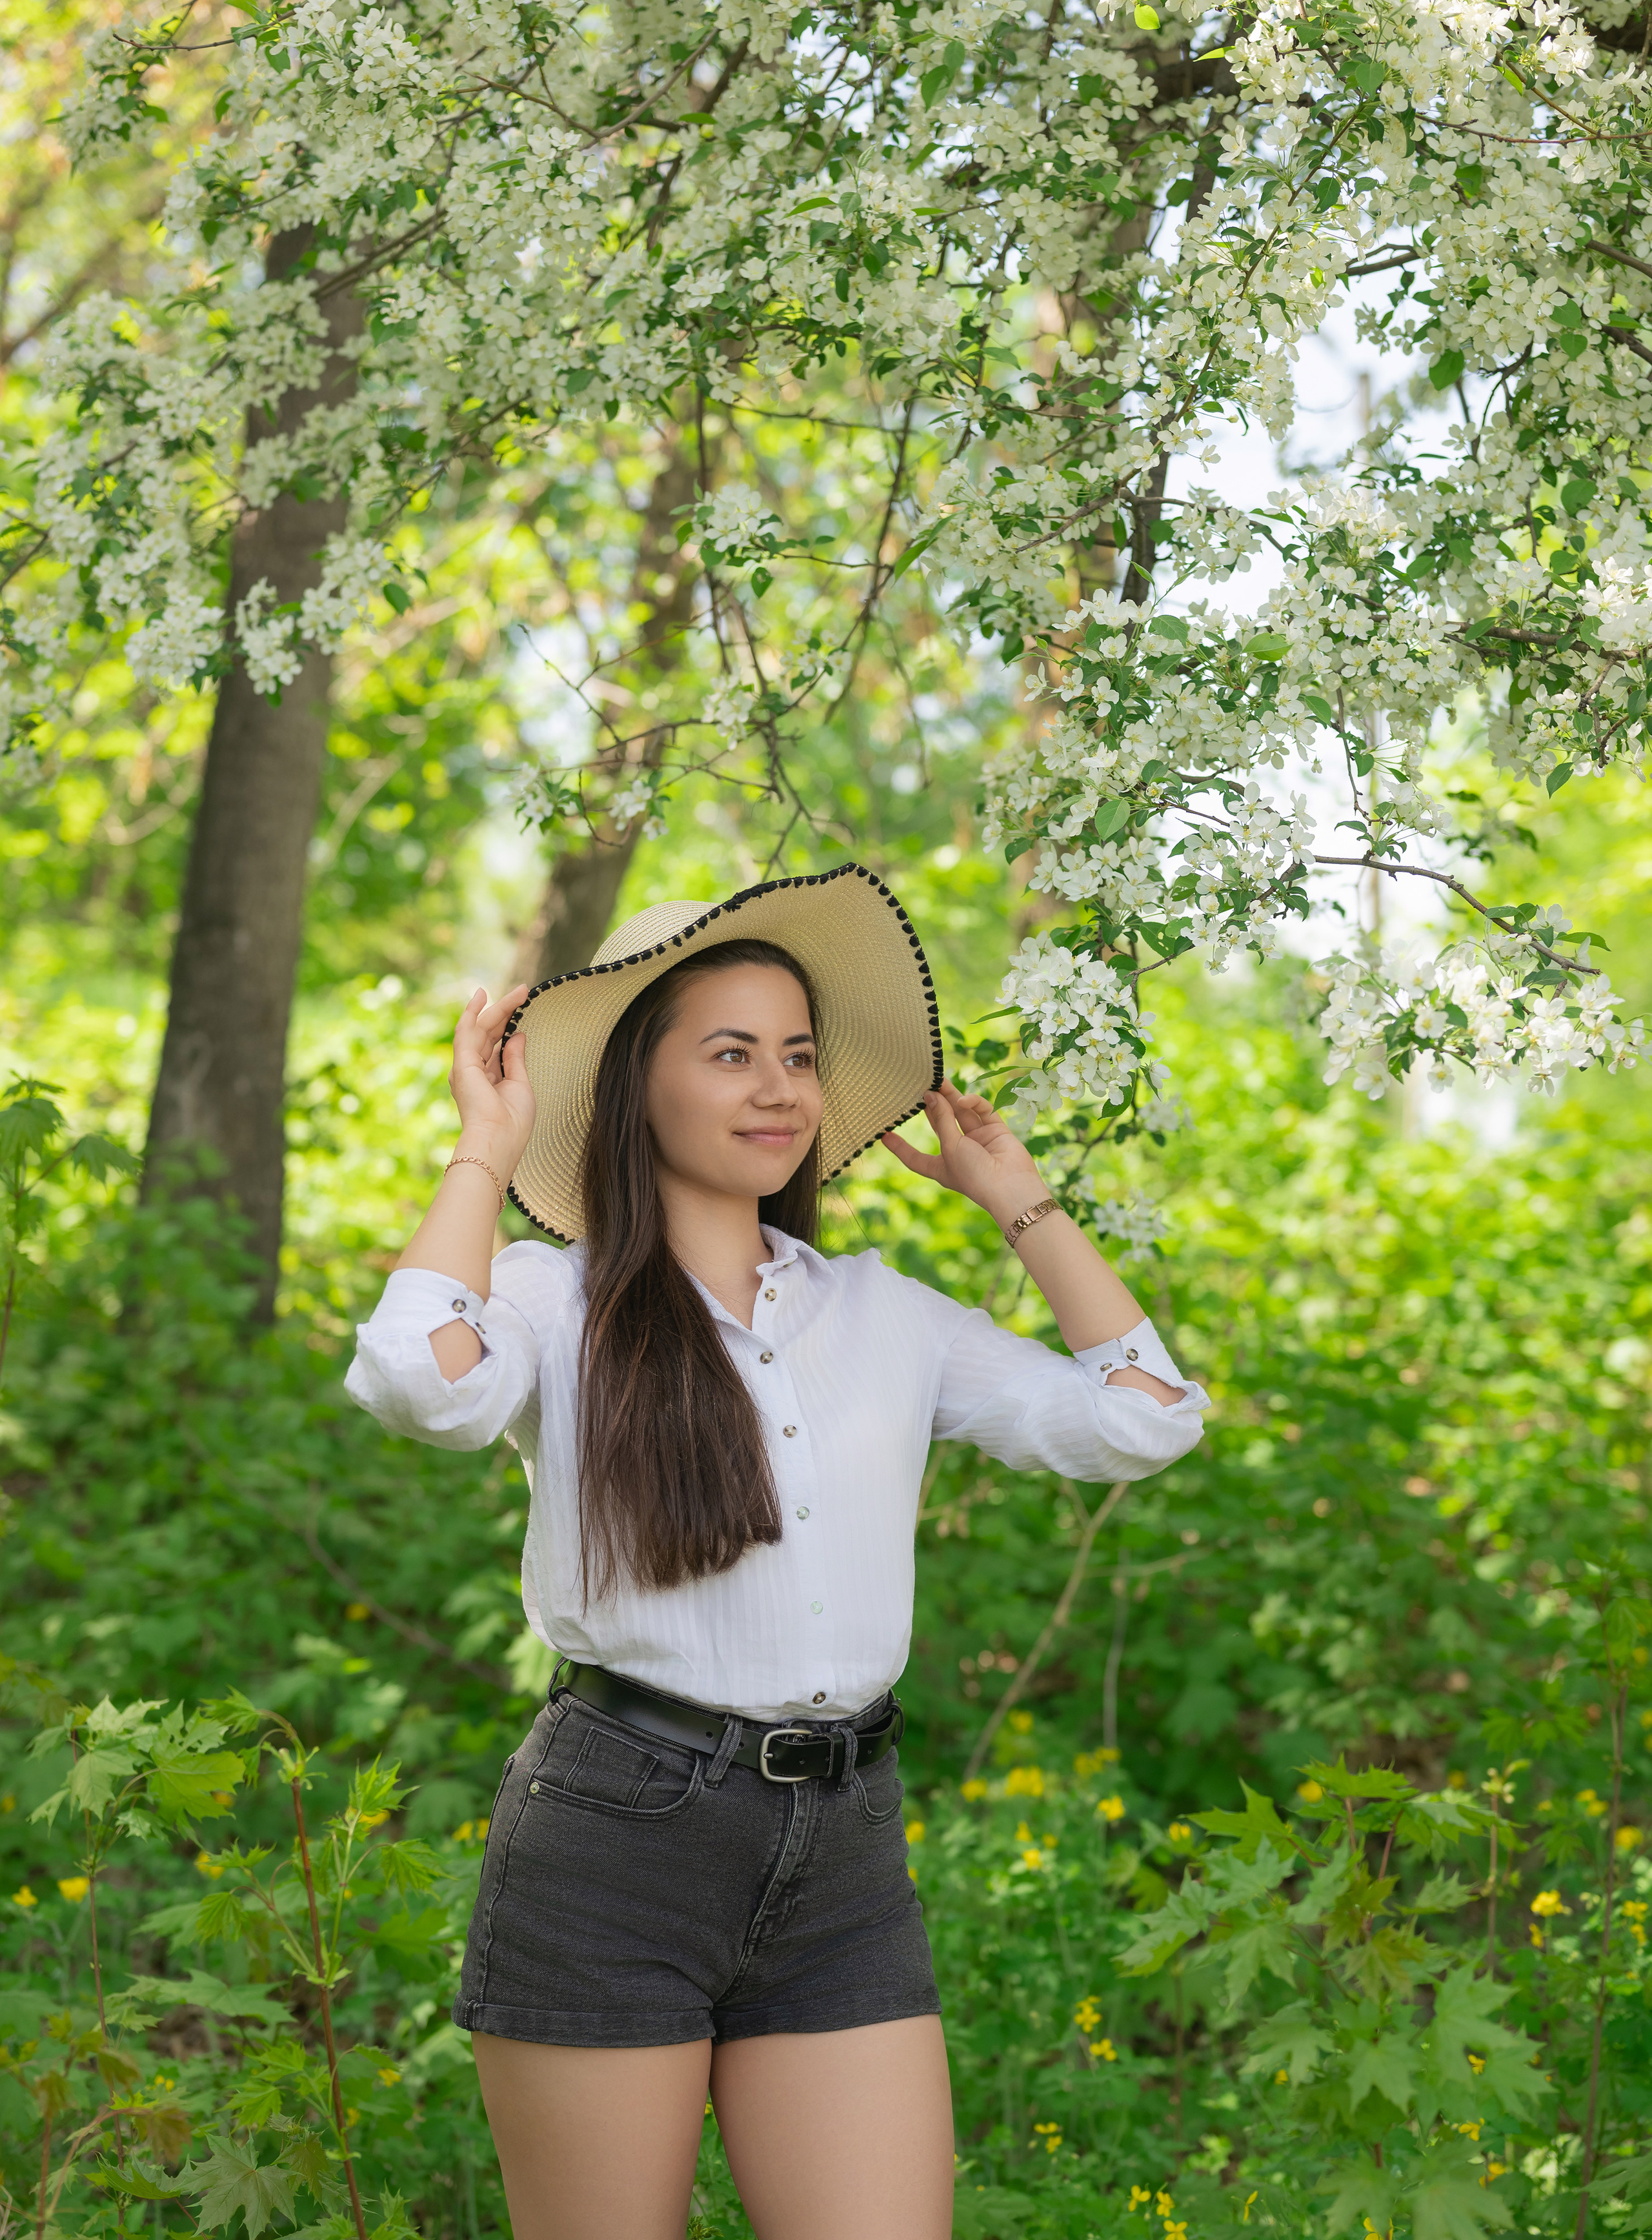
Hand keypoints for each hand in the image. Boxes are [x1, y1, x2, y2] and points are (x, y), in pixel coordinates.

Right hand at [448, 984, 534, 1174]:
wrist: (499, 1140)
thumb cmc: (512, 1122)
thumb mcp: (520, 1084)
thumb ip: (515, 1058)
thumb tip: (518, 1034)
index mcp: (487, 1079)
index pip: (496, 1044)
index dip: (507, 1023)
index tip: (521, 1005)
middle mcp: (474, 1071)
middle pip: (490, 1033)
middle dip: (506, 1010)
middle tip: (523, 990)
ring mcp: (466, 1067)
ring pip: (481, 1028)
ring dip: (498, 1007)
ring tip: (518, 990)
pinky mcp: (463, 1064)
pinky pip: (465, 1032)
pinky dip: (472, 1013)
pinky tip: (480, 997)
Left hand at [880, 1079, 1048, 1230]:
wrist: (1011, 1185)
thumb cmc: (974, 1174)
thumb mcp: (950, 1148)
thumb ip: (941, 1120)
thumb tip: (932, 1095)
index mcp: (942, 1167)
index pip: (915, 1158)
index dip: (900, 1147)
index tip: (883, 1135)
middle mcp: (958, 1152)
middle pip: (940, 1124)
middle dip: (932, 1105)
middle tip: (921, 1084)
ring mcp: (978, 1140)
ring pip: (960, 1113)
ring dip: (950, 1097)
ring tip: (938, 1080)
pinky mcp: (995, 1130)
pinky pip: (982, 1112)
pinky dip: (973, 1103)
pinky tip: (963, 1100)